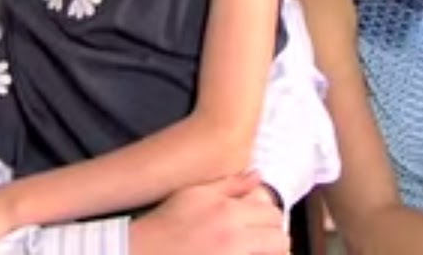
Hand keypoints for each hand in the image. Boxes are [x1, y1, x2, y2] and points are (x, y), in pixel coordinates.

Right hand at [131, 171, 287, 254]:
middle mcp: (234, 239)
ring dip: (271, 254)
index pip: (273, 214)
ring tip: (257, 251)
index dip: (270, 218)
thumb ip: (230, 185)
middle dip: (275, 240)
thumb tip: (258, 175)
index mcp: (229, 212)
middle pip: (279, 239)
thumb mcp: (195, 194)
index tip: (262, 222)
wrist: (143, 252)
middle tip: (263, 241)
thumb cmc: (167, 223)